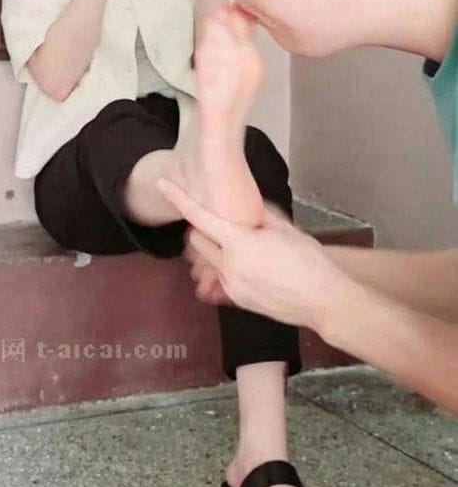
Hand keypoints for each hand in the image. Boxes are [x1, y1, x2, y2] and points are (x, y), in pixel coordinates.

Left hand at [158, 178, 351, 333]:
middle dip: (202, 229)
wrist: (322, 301)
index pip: (200, 218)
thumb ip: (259, 216)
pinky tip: (253, 267)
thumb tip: (245, 207)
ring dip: (217, 250)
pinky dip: (228, 267)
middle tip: (224, 223)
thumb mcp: (286, 230)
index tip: (163, 184)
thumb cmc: (310, 262)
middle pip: (197, 241)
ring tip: (244, 248)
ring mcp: (230, 286)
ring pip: (209, 261)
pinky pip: (221, 278)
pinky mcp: (236, 301)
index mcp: (240, 244)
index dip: (179, 198)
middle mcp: (229, 266)